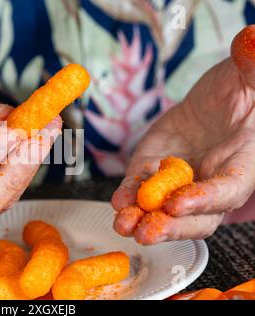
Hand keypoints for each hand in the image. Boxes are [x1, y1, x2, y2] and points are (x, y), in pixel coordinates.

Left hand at [112, 25, 254, 244]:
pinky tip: (117, 201)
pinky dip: (128, 195)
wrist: (211, 101)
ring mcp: (179, 180)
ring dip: (142, 219)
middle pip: (195, 217)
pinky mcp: (153, 170)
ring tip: (123, 223)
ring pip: (163, 211)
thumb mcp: (248, 77)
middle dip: (170, 226)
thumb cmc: (238, 91)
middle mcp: (210, 182)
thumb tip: (251, 41)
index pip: (228, 191)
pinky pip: (140, 188)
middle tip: (147, 231)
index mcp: (241, 165)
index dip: (206, 199)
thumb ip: (251, 68)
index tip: (179, 202)